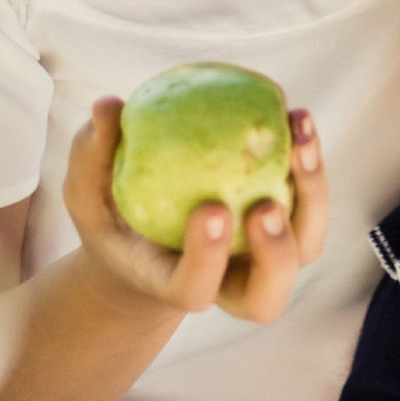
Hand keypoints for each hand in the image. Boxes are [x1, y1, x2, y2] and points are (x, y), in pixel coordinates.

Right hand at [62, 97, 328, 323]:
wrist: (152, 241)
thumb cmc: (115, 221)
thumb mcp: (87, 193)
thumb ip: (91, 156)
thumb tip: (107, 106)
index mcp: (178, 286)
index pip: (195, 288)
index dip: (207, 259)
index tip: (210, 210)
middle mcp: (230, 284)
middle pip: (267, 294)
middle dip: (275, 254)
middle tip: (266, 204)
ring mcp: (263, 260)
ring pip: (304, 247)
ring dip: (311, 195)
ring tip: (300, 139)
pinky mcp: (286, 228)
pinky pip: (308, 201)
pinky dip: (308, 161)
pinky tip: (297, 117)